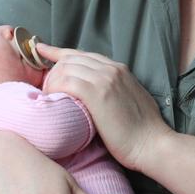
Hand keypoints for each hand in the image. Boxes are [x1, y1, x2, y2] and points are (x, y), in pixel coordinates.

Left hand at [39, 45, 170, 171]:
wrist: (152, 144)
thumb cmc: (141, 131)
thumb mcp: (130, 100)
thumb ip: (114, 89)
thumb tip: (97, 94)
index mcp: (119, 69)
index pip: (82, 54)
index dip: (59, 52)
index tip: (42, 50)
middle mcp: (111, 69)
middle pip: (71, 58)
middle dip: (53, 69)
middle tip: (44, 88)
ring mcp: (105, 79)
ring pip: (66, 68)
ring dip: (51, 81)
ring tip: (47, 98)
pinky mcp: (97, 93)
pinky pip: (66, 82)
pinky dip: (54, 89)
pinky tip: (50, 100)